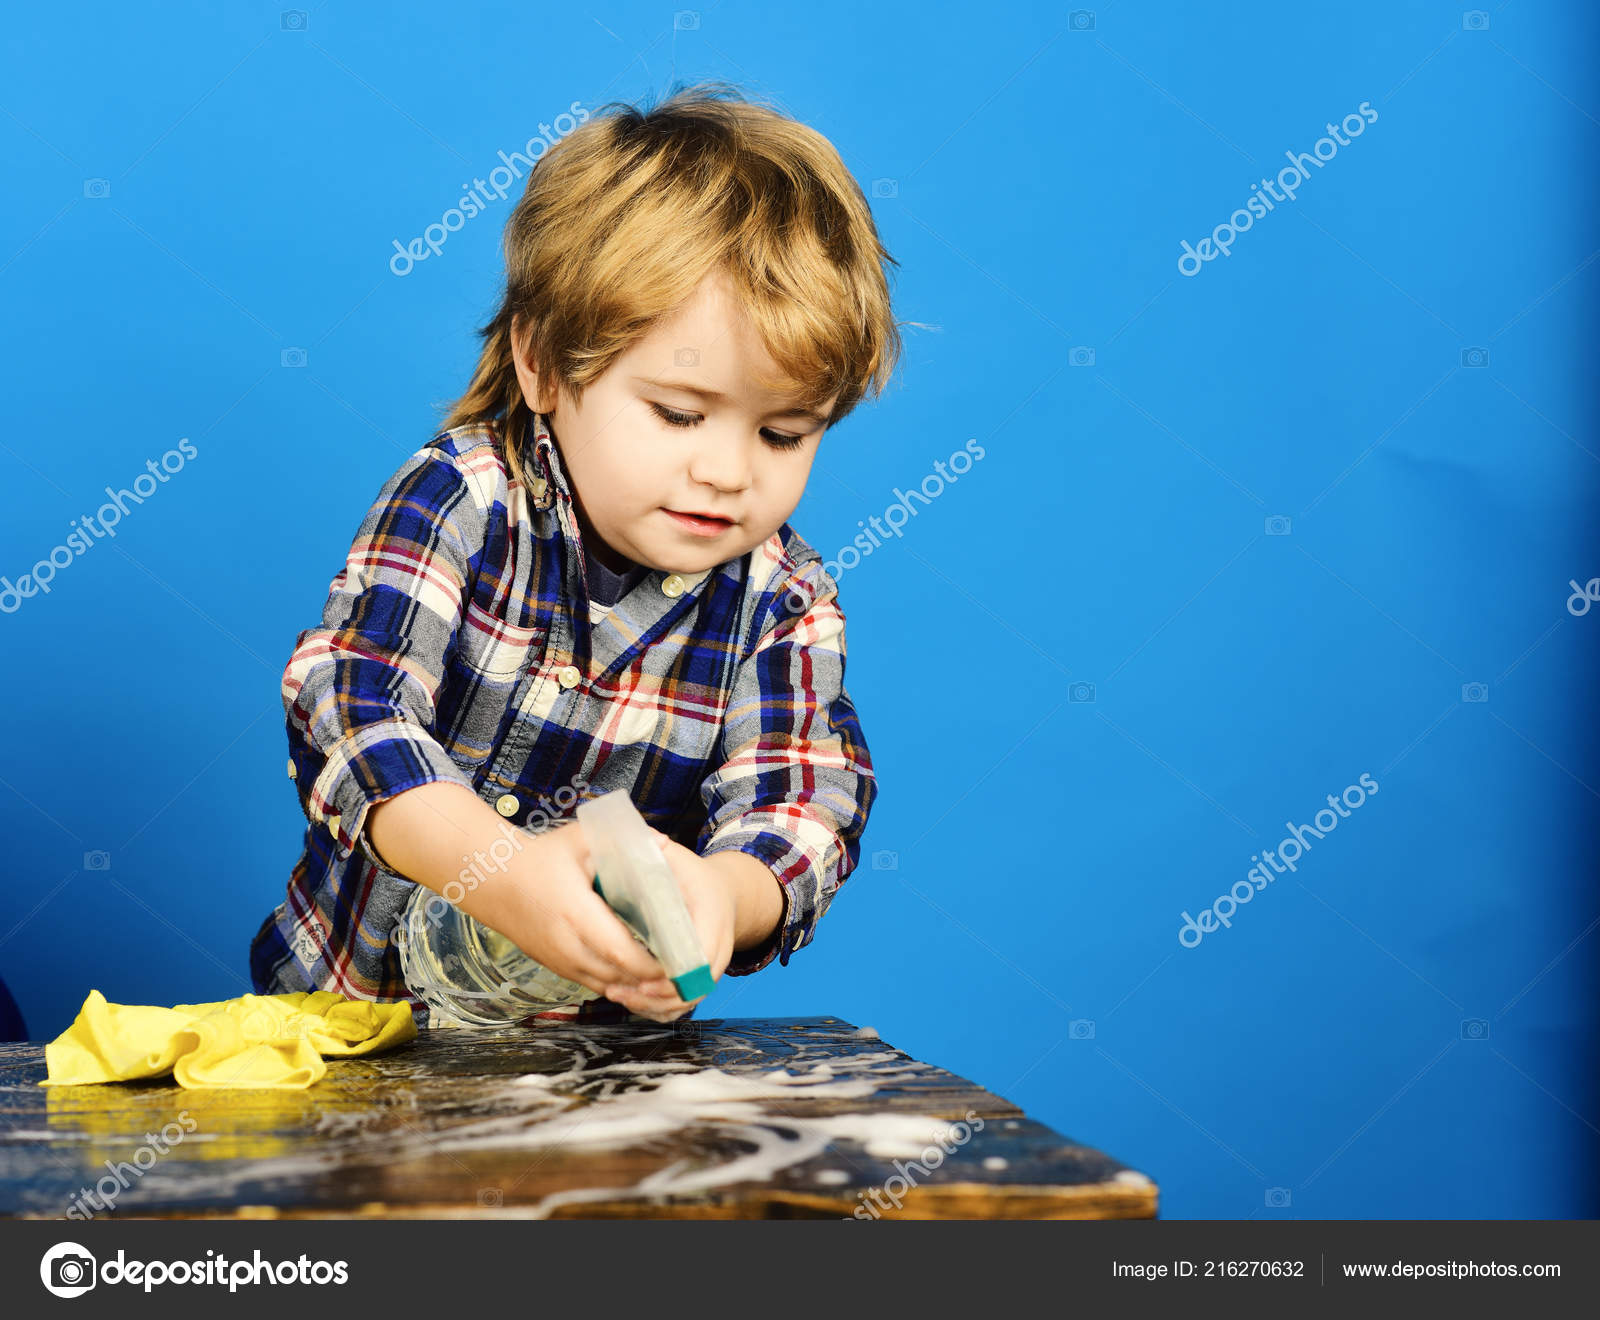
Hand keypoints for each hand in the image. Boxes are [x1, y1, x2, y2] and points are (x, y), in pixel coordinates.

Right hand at [463, 820, 676, 1002]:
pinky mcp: (554, 966)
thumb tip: (663, 844)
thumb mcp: (581, 839)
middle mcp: (567, 944)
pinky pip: (591, 983)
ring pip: (606, 985)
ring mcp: (559, 960)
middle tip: (682, 969)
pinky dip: (616, 982)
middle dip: (651, 979)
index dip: (653, 964)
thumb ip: (623, 841)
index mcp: (577, 914)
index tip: (679, 958)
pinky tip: (636, 973)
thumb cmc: (540, 858)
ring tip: (665, 973)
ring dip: (635, 984)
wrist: (493, 880)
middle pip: (618, 976)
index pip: (621, 952)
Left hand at [599, 830, 738, 1022]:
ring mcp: (709, 968)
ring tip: (619, 996)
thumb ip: (659, 852)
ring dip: (654, 1006)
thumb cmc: (694, 877)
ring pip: (688, 1000)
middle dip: (657, 995)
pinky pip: (682, 1004)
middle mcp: (718, 947)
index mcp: (714, 916)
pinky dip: (658, 1009)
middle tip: (620, 990)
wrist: (722, 894)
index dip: (673, 971)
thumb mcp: (679, 859)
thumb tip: (645, 842)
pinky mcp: (697, 980)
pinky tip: (631, 1002)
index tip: (642, 976)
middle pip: (695, 986)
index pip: (701, 954)